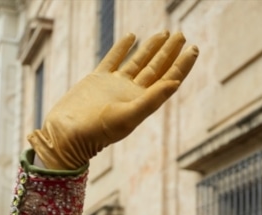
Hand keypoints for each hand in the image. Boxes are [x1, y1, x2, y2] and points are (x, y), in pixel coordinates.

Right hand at [28, 31, 198, 169]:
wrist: (68, 134)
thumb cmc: (98, 131)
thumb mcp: (128, 116)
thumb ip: (152, 99)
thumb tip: (176, 83)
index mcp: (142, 102)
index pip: (168, 79)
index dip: (182, 64)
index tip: (194, 49)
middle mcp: (132, 93)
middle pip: (157, 68)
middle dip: (170, 52)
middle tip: (182, 34)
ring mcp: (115, 85)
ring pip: (138, 61)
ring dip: (151, 48)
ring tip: (164, 33)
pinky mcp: (97, 79)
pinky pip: (114, 59)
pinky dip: (123, 47)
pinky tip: (132, 36)